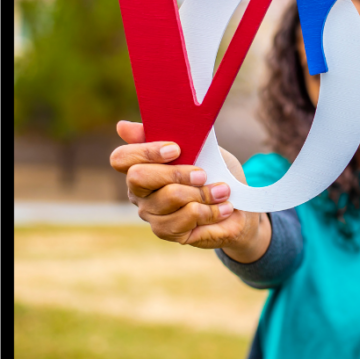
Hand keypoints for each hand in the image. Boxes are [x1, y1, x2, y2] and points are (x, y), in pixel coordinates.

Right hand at [109, 121, 269, 261]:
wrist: (237, 205)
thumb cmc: (214, 172)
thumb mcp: (199, 147)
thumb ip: (168, 134)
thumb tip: (122, 126)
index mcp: (141, 166)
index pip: (122, 158)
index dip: (146, 151)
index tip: (176, 149)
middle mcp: (139, 192)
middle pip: (139, 176)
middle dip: (177, 172)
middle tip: (204, 174)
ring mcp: (150, 214)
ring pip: (170, 197)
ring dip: (204, 192)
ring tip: (223, 191)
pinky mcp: (167, 232)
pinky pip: (186, 218)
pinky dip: (211, 210)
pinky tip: (223, 208)